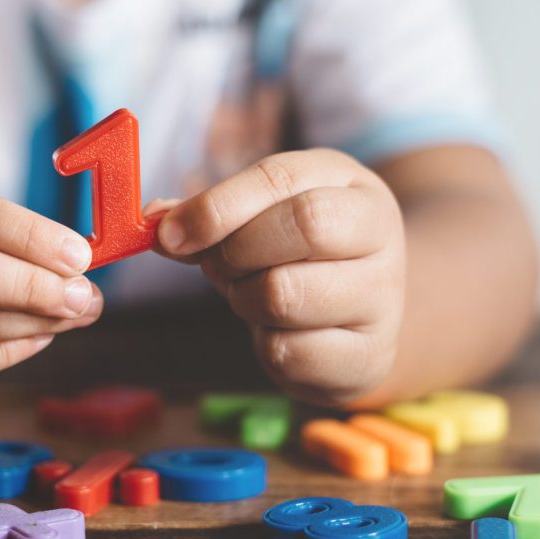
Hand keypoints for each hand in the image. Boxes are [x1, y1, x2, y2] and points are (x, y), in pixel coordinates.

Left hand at [157, 150, 404, 405]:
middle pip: (303, 227)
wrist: (359, 316)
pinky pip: (289, 351)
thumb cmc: (299, 255)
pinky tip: (278, 332)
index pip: (281, 180)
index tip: (170, 235)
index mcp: (352, 186)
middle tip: (220, 266)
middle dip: (236, 251)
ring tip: (253, 295)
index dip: (217, 206)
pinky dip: (266, 345)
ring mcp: (383, 300)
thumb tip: (157, 220)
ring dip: (245, 299)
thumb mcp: (264, 216)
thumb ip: (210, 213)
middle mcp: (381, 236)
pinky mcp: (369, 357)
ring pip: (286, 294)